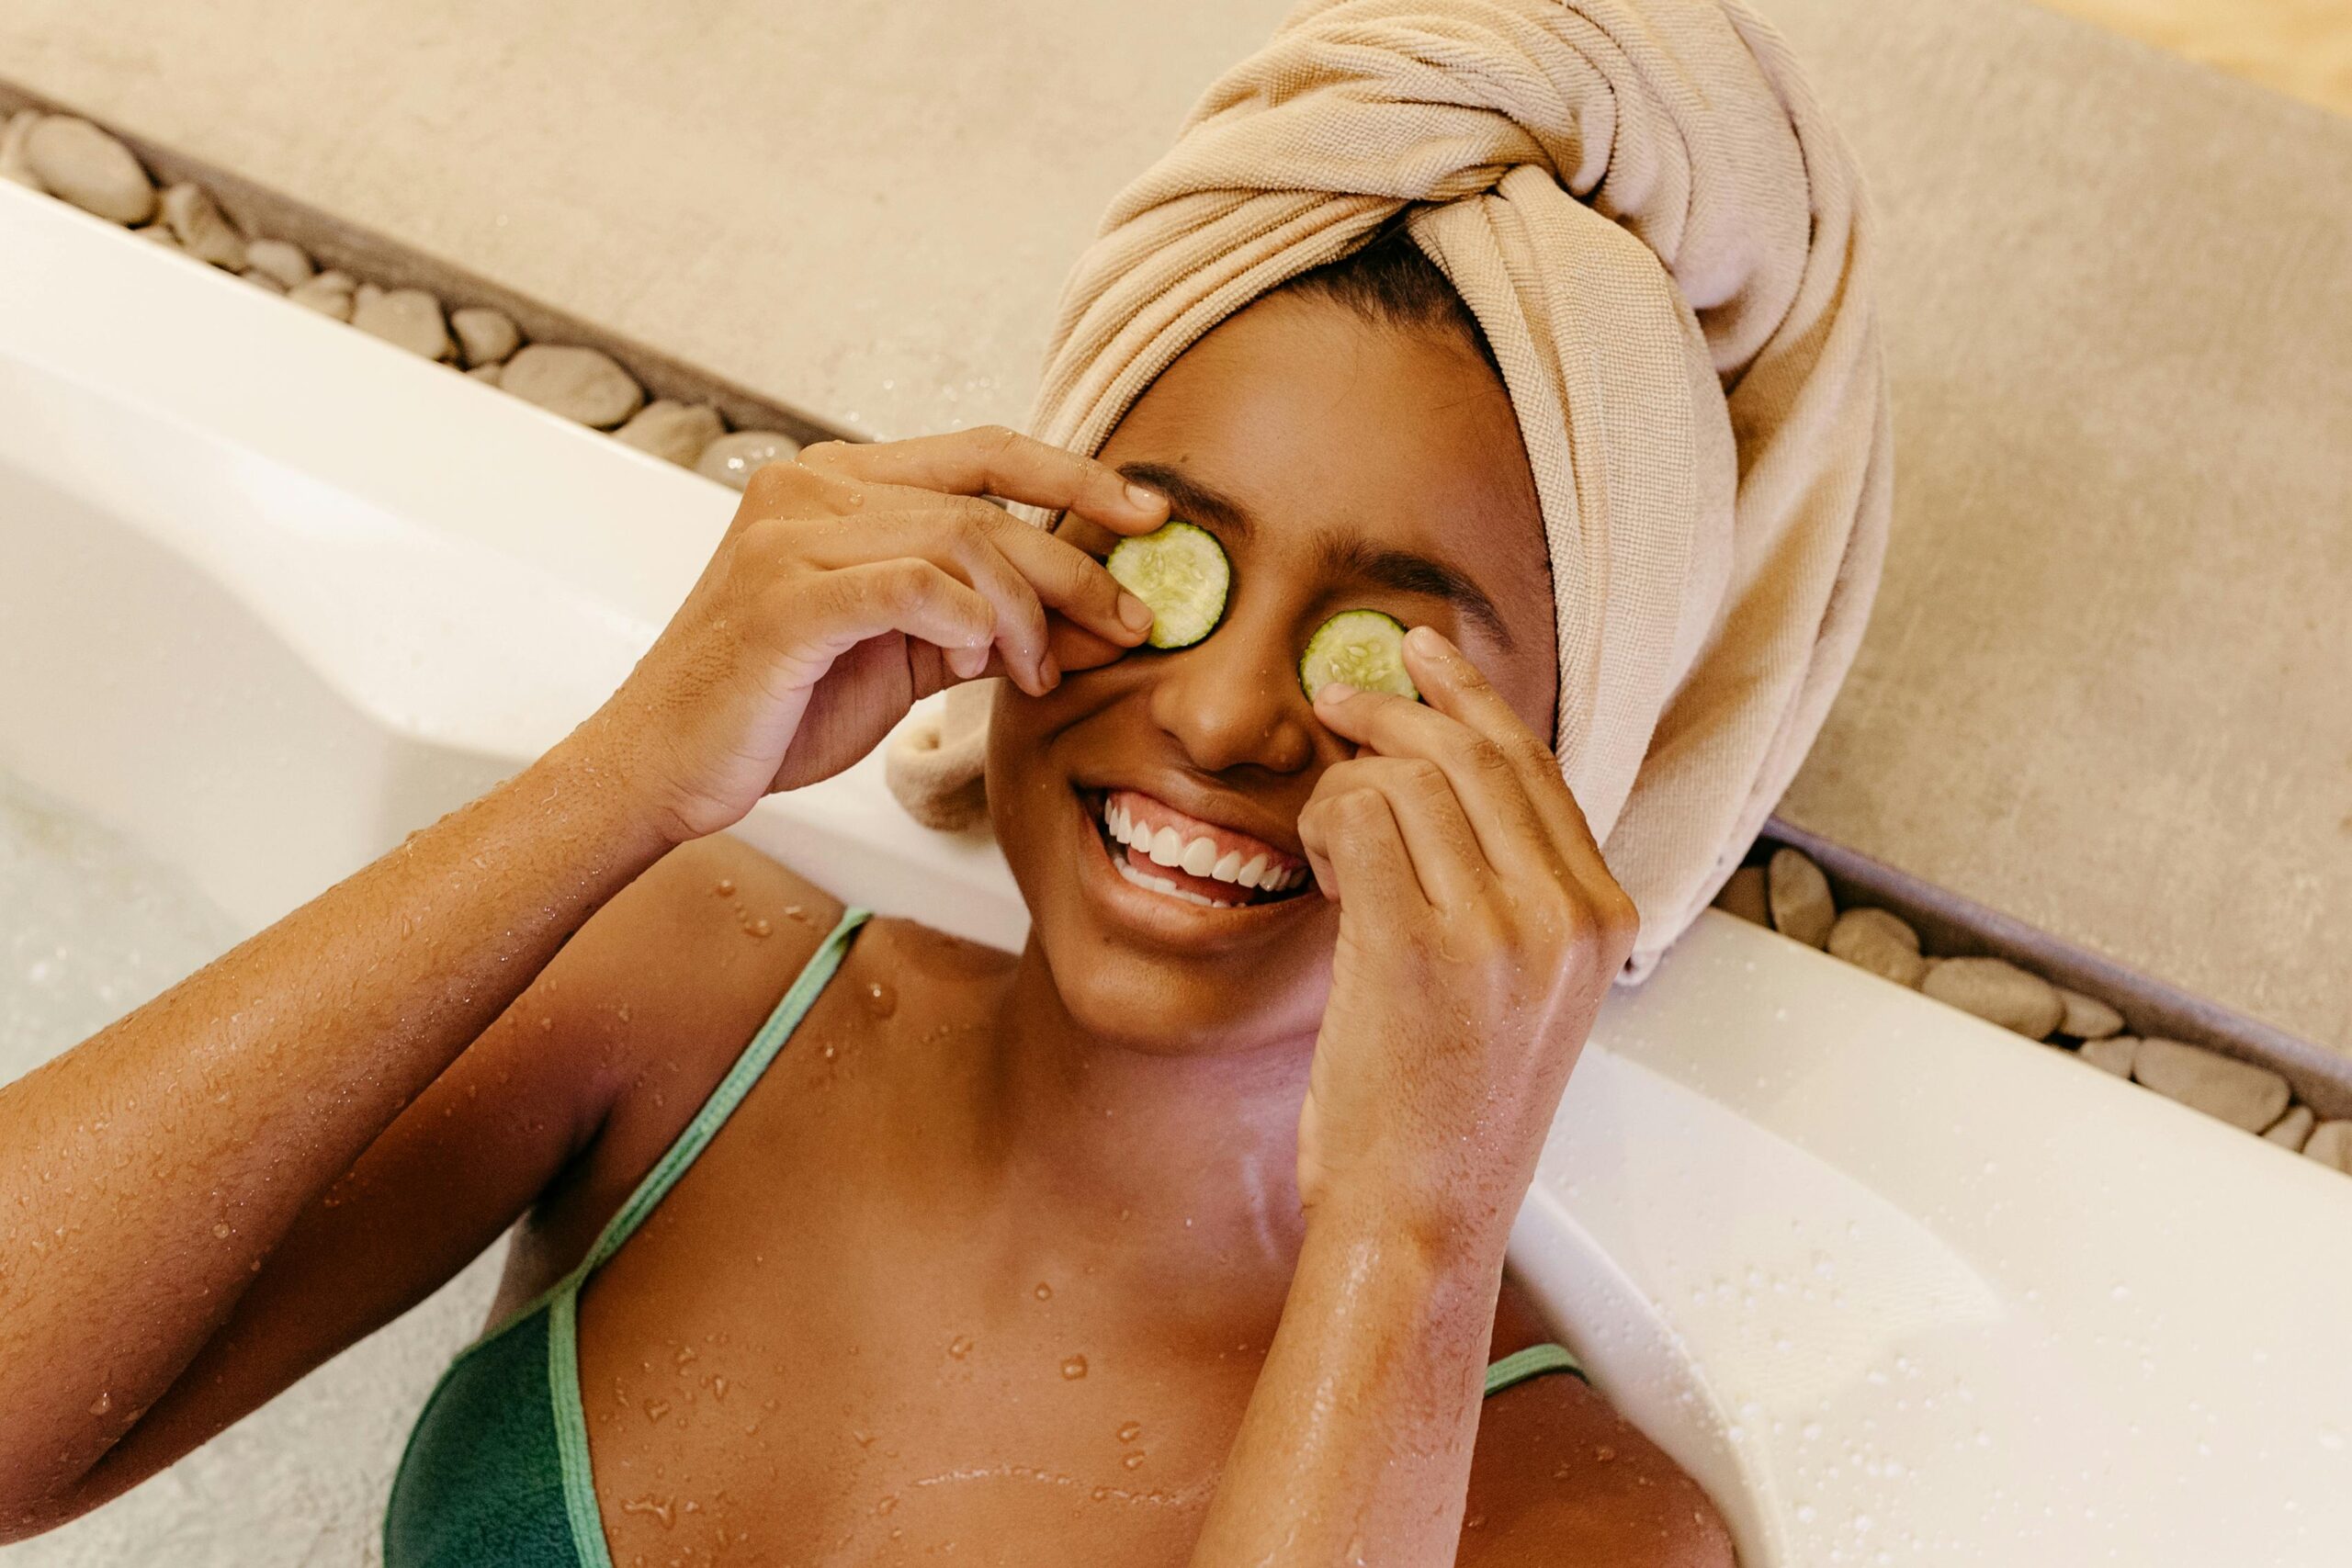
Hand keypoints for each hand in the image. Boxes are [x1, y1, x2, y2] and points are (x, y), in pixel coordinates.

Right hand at [579, 427, 1165, 841]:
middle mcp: (811, 487)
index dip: (1076, 476)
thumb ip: (987, 624)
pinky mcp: (783, 598)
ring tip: (1039, 674)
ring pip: (961, 541)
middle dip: (1075, 568)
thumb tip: (1095, 621)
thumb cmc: (779, 707)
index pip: (983, 453)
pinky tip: (980, 658)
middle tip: (1127, 624)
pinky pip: (910, 586)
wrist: (664, 767)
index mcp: (840, 482)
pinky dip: (967, 621)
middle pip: (987, 504)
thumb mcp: (905, 656)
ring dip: (1026, 614)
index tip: (1151, 512)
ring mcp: (790, 535)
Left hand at [1292, 626, 1639, 1254]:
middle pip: (1474, 753)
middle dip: (1395, 708)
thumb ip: (1507, 888)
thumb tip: (1438, 778)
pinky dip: (1323, 823)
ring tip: (1325, 844)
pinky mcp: (1420, 946)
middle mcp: (1568, 915)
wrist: (1419, 1218)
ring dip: (1345, 789)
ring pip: (1408, 780)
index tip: (1420, 657)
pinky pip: (1359, 818)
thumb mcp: (1520, 991)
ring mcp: (1501, 929)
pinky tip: (1318, 869)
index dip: (1468, 699)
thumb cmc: (1445, 1112)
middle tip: (1334, 700)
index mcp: (1603, 919)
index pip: (1536, 767)